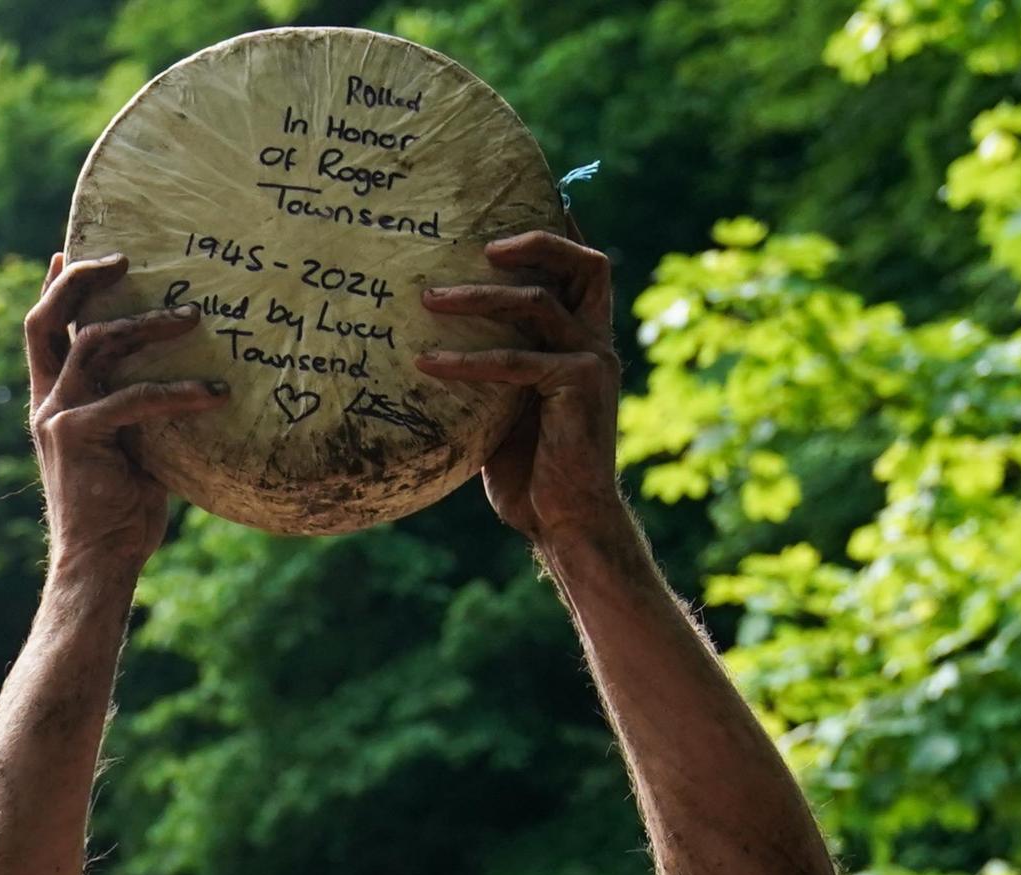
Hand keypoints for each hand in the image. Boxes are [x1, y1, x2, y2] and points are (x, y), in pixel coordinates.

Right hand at [24, 254, 223, 581]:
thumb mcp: (132, 446)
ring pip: (95, 345)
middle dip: (82, 280)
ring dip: (146, 324)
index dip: (56, 288)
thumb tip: (190, 379)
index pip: (44, 331)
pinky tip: (215, 396)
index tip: (72, 250)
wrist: (99, 561)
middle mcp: (49, 403)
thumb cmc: (123, 510)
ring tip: (193, 317)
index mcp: (56, 401)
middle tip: (128, 259)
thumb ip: (139, 409)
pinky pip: (132, 398)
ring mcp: (59, 418)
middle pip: (47, 320)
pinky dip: (177, 393)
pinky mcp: (78, 437)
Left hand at [418, 231, 622, 550]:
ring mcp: (591, 364)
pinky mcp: (578, 389)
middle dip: (537, 241)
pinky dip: (467, 359)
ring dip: (479, 295)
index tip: (512, 207)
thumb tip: (427, 338)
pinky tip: (426, 363)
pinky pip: (515, 362)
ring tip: (428, 299)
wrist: (563, 521)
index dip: (556, 231)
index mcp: (582, 340)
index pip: (580, 269)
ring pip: (538, 303)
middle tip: (480, 244)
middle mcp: (594, 343)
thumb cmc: (529, 469)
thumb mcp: (503, 405)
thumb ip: (491, 365)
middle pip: (585, 264)